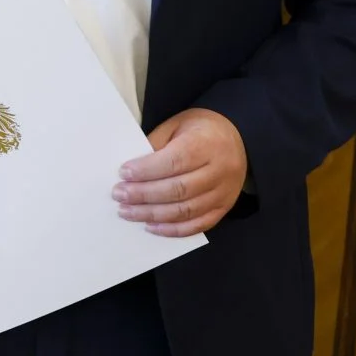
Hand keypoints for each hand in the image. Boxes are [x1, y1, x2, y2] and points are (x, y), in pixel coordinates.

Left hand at [116, 108, 247, 236]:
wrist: (236, 138)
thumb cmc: (199, 130)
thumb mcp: (176, 126)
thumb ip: (155, 145)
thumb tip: (130, 171)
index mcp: (206, 144)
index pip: (174, 161)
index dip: (147, 170)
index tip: (123, 174)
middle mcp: (219, 170)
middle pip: (179, 189)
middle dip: (144, 195)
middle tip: (119, 195)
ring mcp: (224, 192)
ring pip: (187, 210)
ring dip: (153, 214)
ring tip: (128, 212)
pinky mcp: (224, 207)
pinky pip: (199, 224)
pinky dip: (174, 229)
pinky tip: (151, 226)